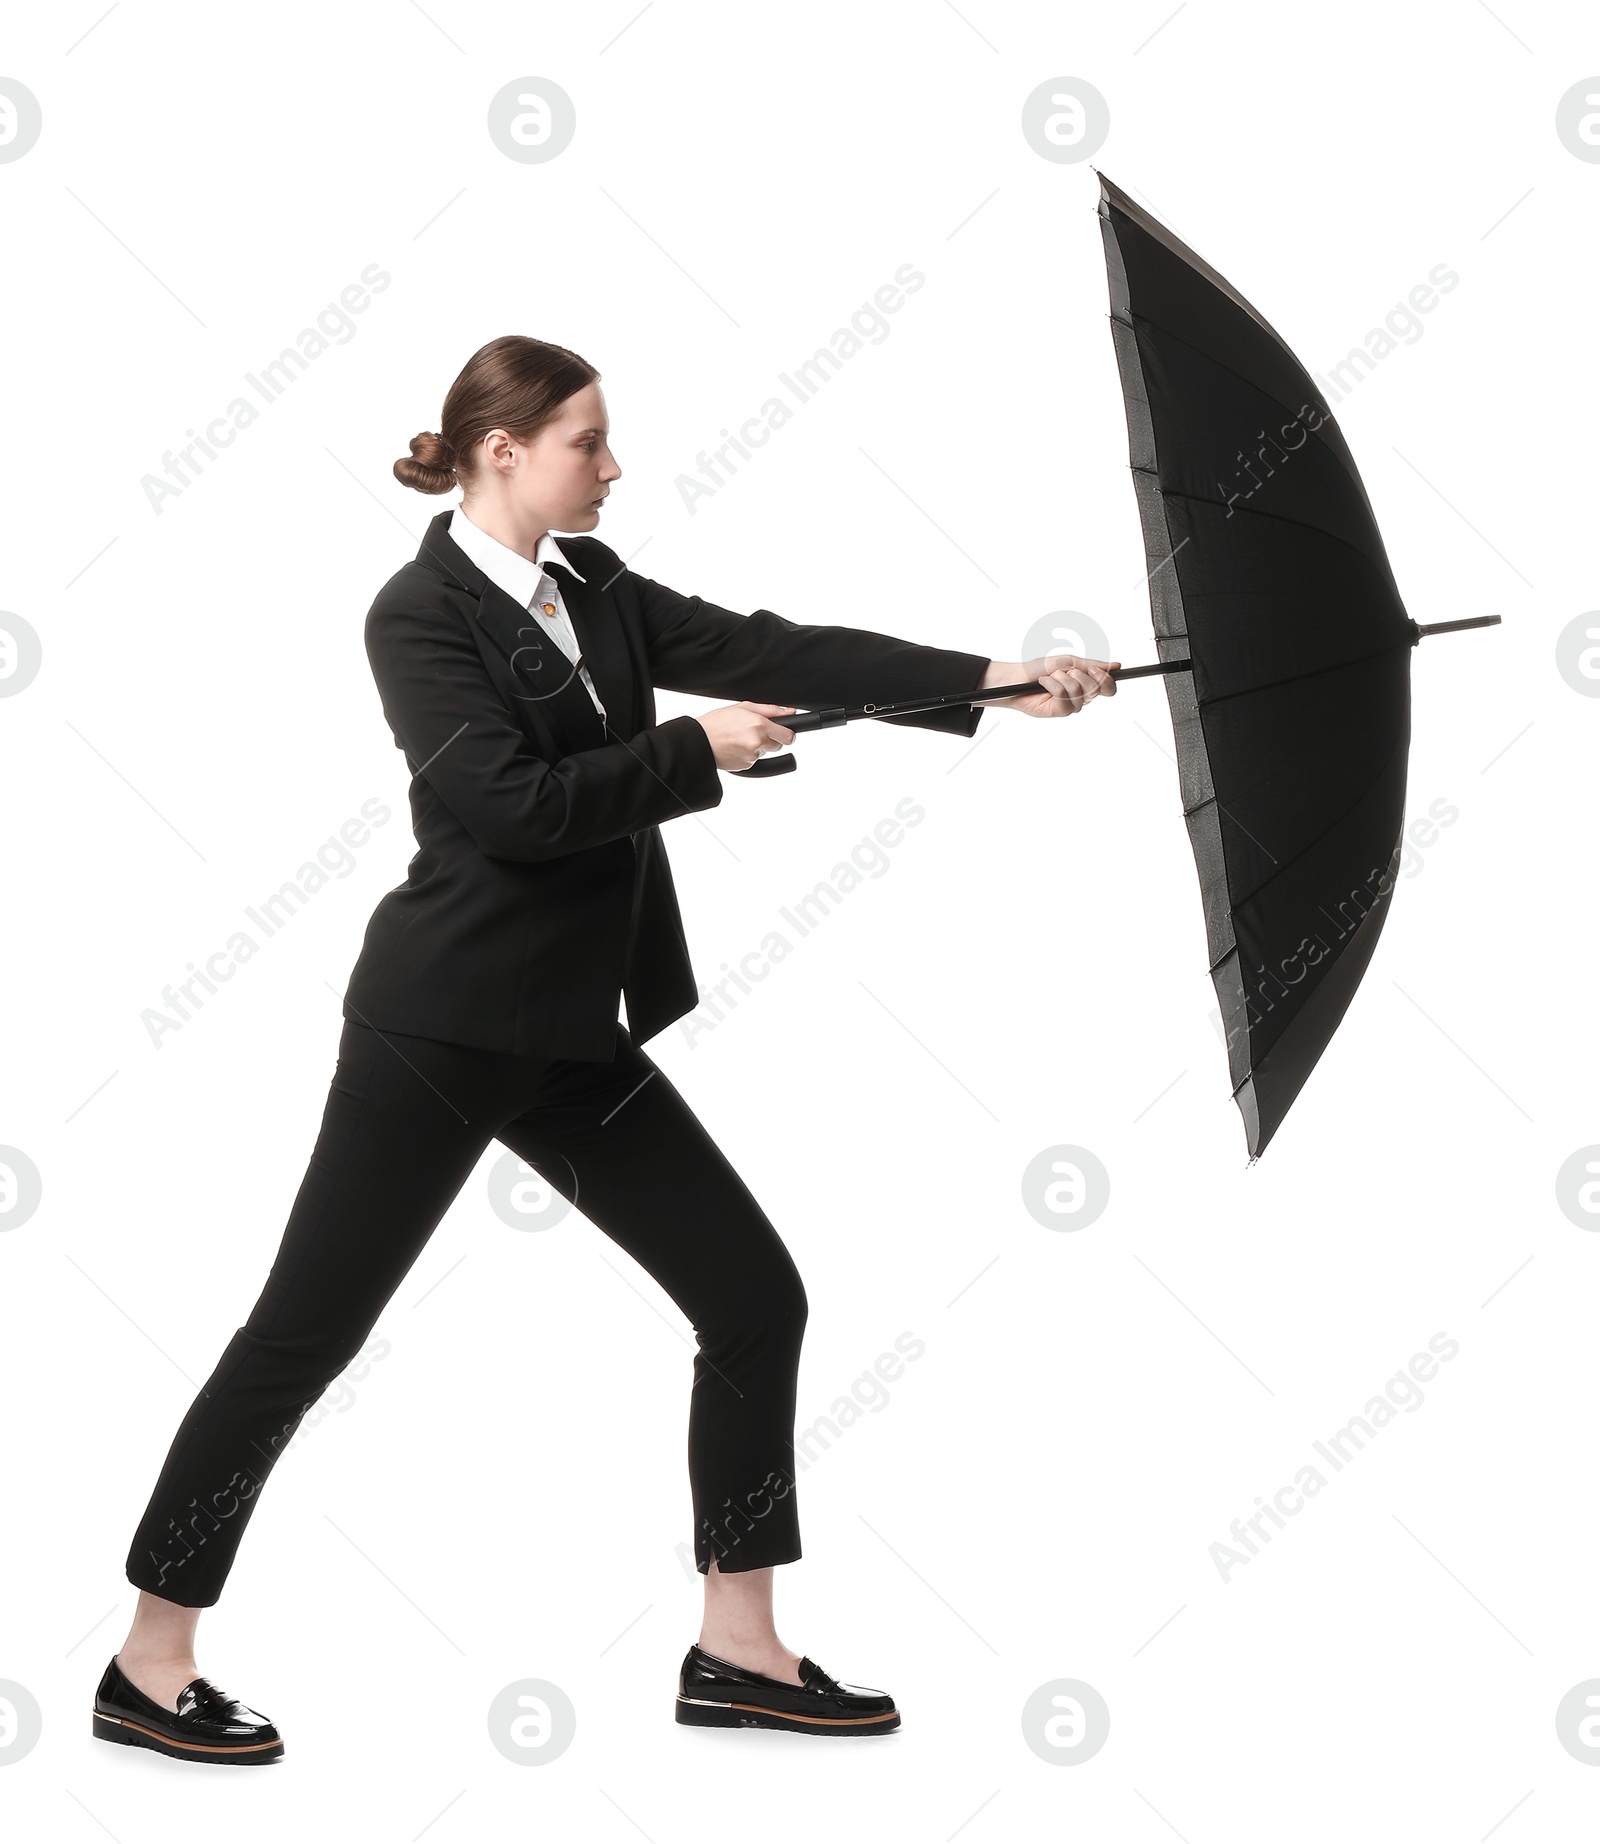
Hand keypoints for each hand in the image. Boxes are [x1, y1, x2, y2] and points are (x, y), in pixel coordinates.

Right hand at [694, 701, 796, 771]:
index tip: (783, 732)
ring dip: (758, 746)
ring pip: (765, 752)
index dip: (787, 733)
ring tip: (740, 738)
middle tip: (754, 731)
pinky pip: (754, 760)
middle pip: (778, 745)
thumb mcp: (743, 707)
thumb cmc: (717, 722)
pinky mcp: (746, 766)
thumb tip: (789, 712)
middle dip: (771, 739)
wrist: (699, 741)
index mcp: (759, 725)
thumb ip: (770, 710)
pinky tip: (735, 747)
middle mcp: (758, 742)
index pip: (788, 736)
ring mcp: (752, 756)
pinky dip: (748, 754)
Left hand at [978, 653, 1118, 716]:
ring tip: (1050, 677)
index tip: (1094, 669)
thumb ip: (1090, 665)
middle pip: (1096, 689)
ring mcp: (1071, 705)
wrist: (1017, 677)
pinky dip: (1052, 685)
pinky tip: (1043, 684)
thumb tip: (1116, 666)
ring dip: (1062, 678)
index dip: (1106, 679)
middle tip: (1064, 670)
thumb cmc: (1040, 669)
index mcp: (1087, 683)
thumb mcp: (1067, 661)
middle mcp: (1081, 696)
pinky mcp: (1059, 712)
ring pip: (1079, 691)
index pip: (1109, 688)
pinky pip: (1063, 697)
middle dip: (1079, 674)